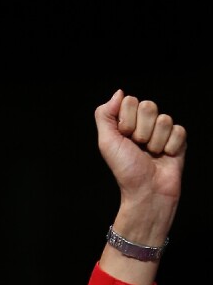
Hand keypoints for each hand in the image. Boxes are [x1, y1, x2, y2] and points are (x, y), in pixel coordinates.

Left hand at [95, 90, 186, 247]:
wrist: (146, 192)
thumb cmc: (126, 171)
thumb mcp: (106, 142)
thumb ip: (105, 115)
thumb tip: (119, 92)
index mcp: (127, 122)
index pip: (130, 101)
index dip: (127, 121)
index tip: (124, 139)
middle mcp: (145, 124)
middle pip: (149, 106)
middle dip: (141, 131)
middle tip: (139, 148)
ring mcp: (162, 131)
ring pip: (164, 119)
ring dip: (155, 142)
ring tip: (151, 155)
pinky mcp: (178, 140)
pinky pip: (178, 130)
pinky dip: (170, 147)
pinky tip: (164, 156)